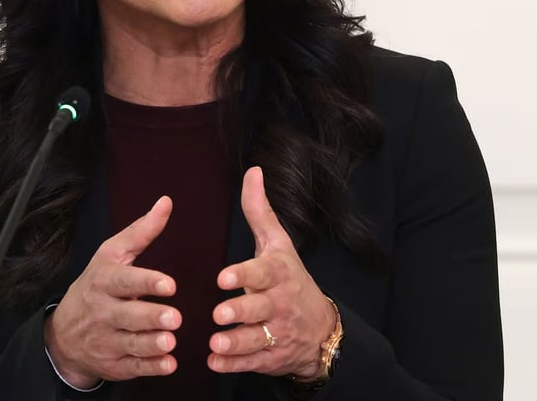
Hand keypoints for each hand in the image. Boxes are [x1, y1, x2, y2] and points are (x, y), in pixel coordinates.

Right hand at [44, 196, 180, 386]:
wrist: (65, 332)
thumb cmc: (97, 285)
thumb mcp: (113, 253)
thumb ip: (142, 231)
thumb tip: (166, 202)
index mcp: (104, 280)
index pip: (124, 281)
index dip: (146, 282)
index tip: (169, 284)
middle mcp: (103, 311)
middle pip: (128, 315)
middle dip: (151, 317)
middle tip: (174, 317)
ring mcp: (107, 339)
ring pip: (131, 343)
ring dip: (152, 344)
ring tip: (171, 341)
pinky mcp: (114, 363)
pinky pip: (133, 366)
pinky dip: (151, 367)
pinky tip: (168, 364)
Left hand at [208, 167, 334, 377]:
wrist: (321, 328)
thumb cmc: (290, 277)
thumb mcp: (279, 244)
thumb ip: (260, 211)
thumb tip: (253, 171)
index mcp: (279, 273)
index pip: (263, 273)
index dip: (244, 274)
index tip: (224, 276)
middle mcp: (280, 303)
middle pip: (260, 308)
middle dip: (240, 311)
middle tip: (219, 314)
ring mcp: (278, 332)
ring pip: (256, 339)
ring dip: (235, 343)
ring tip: (215, 344)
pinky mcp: (272, 356)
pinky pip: (253, 362)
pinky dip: (234, 365)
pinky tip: (215, 363)